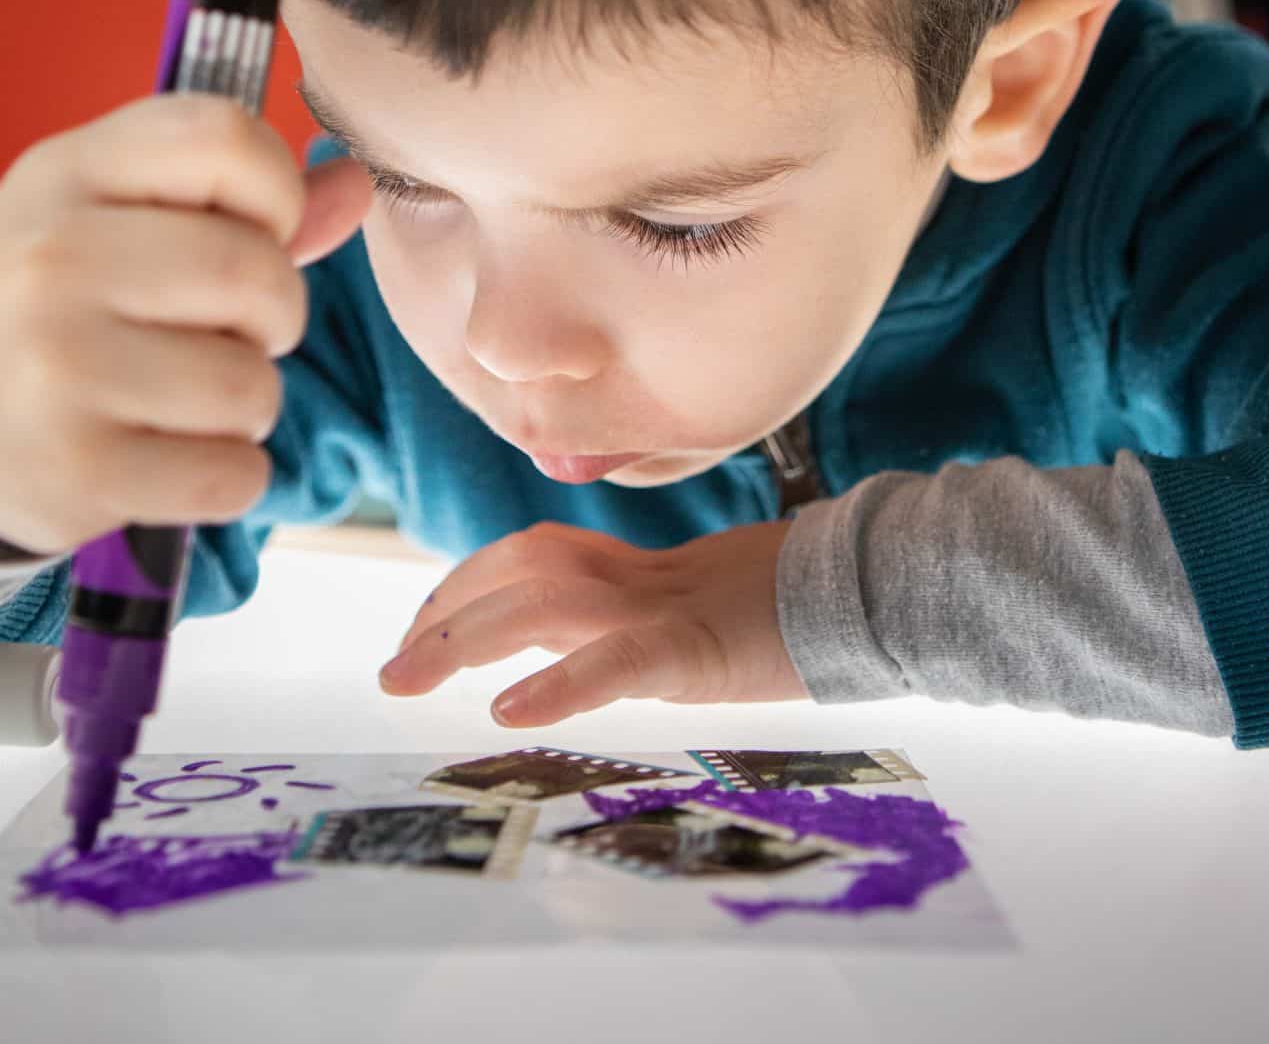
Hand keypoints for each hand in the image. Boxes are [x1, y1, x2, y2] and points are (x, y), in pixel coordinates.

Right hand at [0, 95, 371, 551]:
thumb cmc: (47, 304)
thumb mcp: (108, 217)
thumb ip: (234, 198)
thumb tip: (357, 185)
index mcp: (66, 173)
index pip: (226, 138)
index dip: (275, 192)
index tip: (254, 231)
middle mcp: (51, 259)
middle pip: (258, 273)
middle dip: (275, 316)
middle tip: (231, 334)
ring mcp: (58, 368)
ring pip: (253, 384)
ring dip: (247, 404)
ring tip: (186, 400)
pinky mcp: (77, 471)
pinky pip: (232, 475)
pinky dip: (227, 476)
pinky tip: (171, 457)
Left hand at [378, 520, 806, 725]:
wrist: (875, 593)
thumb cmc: (791, 611)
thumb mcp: (696, 611)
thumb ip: (633, 618)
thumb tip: (570, 649)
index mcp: (636, 569)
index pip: (526, 557)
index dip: (464, 584)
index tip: (420, 629)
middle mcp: (637, 578)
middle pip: (516, 570)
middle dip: (443, 614)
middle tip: (393, 671)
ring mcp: (665, 608)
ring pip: (542, 604)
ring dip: (466, 638)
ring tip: (412, 678)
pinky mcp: (697, 648)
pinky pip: (616, 661)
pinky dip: (559, 684)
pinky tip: (510, 712)